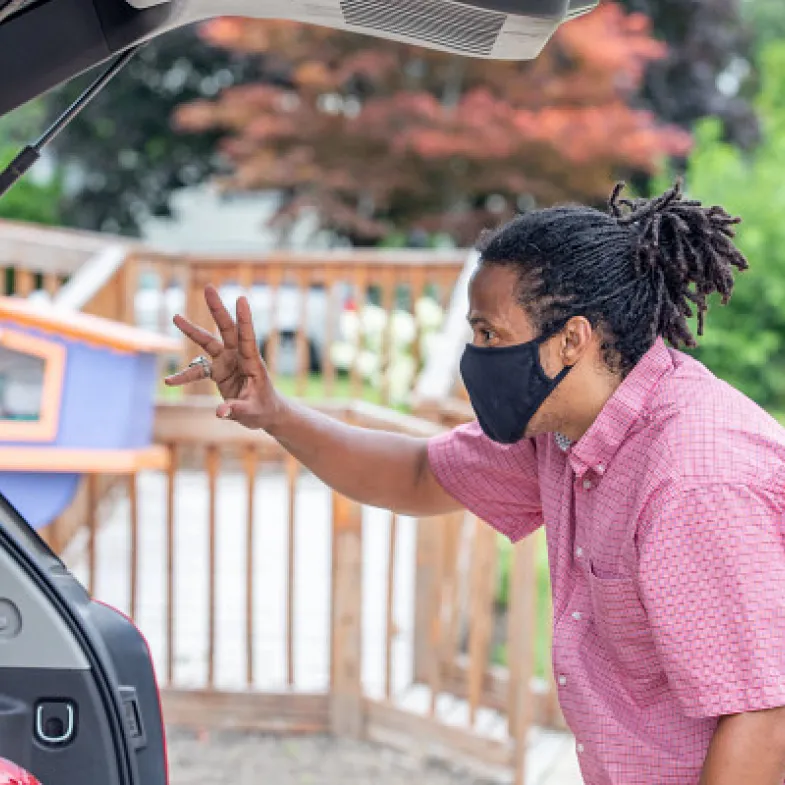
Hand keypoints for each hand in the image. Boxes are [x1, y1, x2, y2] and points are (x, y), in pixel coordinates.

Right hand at [165, 284, 284, 429]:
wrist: (264, 412)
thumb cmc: (263, 409)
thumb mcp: (252, 412)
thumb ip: (235, 410)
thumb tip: (219, 412)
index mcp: (252, 362)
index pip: (248, 337)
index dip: (244, 319)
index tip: (241, 299)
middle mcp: (238, 357)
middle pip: (226, 329)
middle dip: (217, 309)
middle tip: (209, 288)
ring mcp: (227, 362)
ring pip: (208, 342)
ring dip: (192, 330)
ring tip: (175, 317)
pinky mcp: (218, 371)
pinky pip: (197, 370)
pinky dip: (184, 375)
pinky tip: (169, 381)